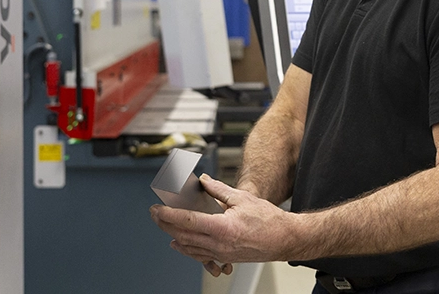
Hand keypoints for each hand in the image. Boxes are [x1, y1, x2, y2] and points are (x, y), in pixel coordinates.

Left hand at [150, 174, 301, 273]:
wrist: (284, 239)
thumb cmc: (268, 219)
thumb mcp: (242, 198)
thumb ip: (219, 190)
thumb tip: (202, 180)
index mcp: (223, 228)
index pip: (188, 221)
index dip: (169, 214)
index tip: (157, 208)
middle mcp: (220, 244)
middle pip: (184, 235)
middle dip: (165, 224)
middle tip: (154, 214)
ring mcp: (222, 254)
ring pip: (189, 247)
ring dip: (173, 235)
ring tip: (162, 224)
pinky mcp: (225, 258)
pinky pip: (199, 255)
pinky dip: (186, 248)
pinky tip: (178, 243)